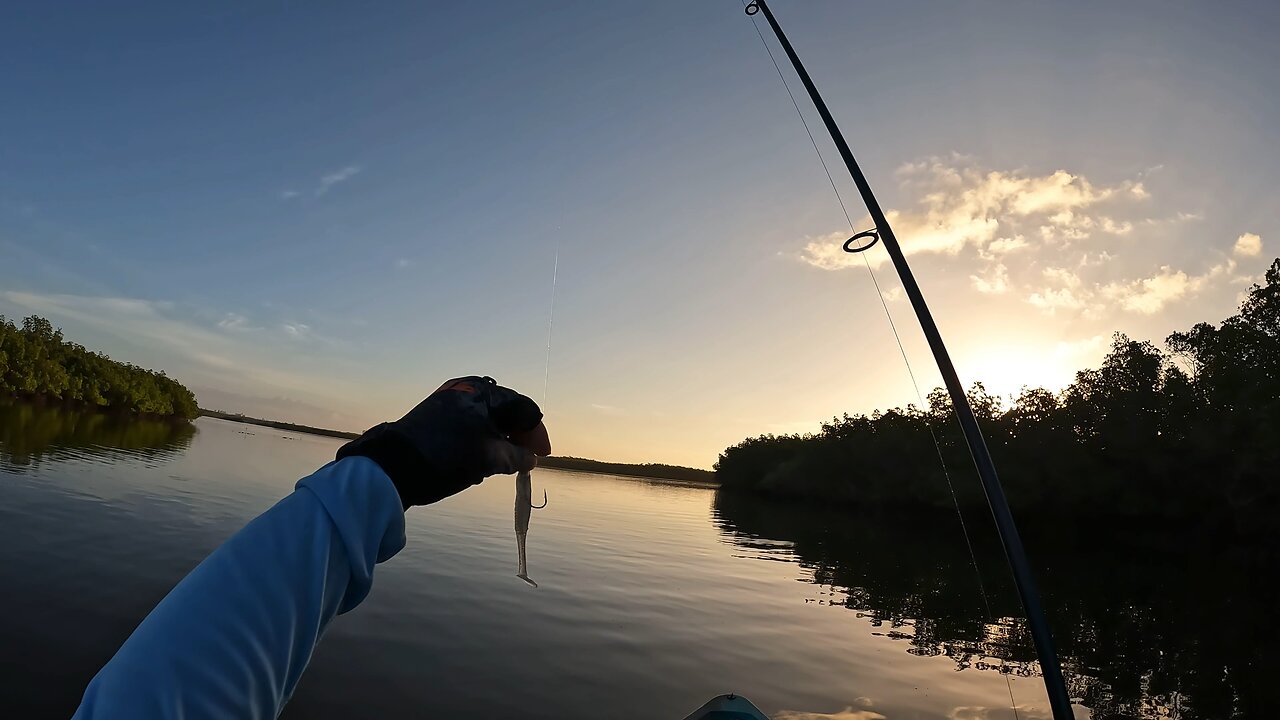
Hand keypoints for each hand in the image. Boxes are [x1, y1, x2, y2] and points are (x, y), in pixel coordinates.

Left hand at [337, 376, 551, 507]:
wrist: (393, 467)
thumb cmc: (447, 458)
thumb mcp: (488, 460)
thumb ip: (516, 457)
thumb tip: (530, 459)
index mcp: (484, 393)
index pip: (523, 408)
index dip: (536, 433)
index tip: (541, 456)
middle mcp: (467, 390)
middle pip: (505, 412)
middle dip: (517, 437)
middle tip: (524, 460)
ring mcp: (449, 401)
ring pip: (486, 420)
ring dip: (498, 441)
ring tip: (500, 466)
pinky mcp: (435, 415)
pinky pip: (469, 425)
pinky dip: (480, 441)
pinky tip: (478, 462)